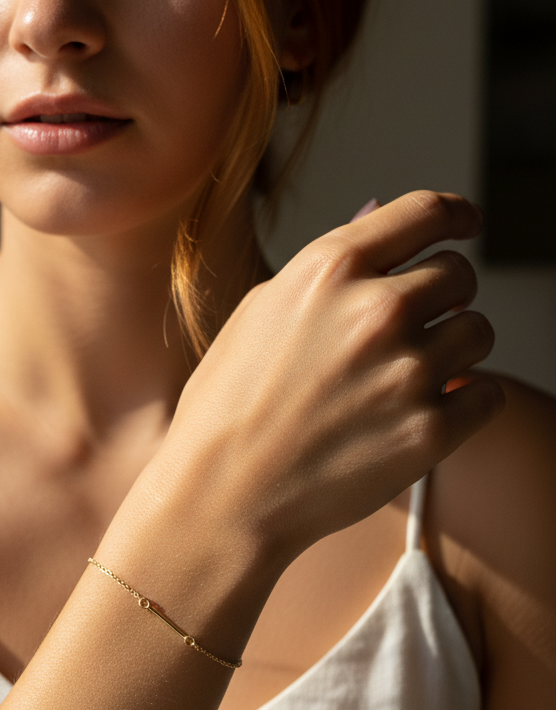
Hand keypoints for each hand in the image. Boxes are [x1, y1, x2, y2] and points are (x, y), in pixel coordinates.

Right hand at [161, 190, 503, 561]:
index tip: (465, 225)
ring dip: (453, 350)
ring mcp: (408, 372)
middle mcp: (376, 312)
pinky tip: (420, 415)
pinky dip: (465, 403)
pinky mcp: (430, 431)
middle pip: (459, 275)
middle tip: (410, 330)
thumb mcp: (256, 316)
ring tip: (403, 381)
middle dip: (443, 297)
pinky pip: (488, 395)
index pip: (425, 212)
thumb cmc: (225, 411)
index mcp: (328, 272)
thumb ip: (325, 271)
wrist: (220, 497)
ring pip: (479, 333)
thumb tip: (375, 221)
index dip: (455, 214)